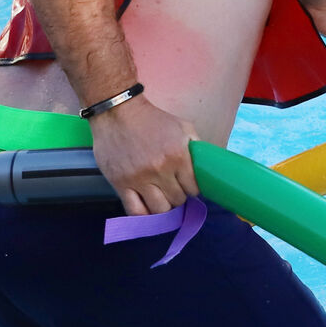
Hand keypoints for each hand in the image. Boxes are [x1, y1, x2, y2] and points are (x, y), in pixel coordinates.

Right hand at [90, 95, 198, 215]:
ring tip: (160, 197)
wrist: (118, 112)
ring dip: (163, 206)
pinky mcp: (121, 183)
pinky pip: (135, 211)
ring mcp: (139, 178)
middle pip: (177, 201)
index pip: (193, 189)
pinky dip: (144, 214)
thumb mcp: (182, 126)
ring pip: (159, 210)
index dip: (191, 189)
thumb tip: (207, 167)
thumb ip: (196, 147)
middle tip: (172, 189)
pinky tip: (146, 206)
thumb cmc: (152, 120)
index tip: (186, 185)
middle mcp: (160, 170)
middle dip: (177, 197)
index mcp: (178, 156)